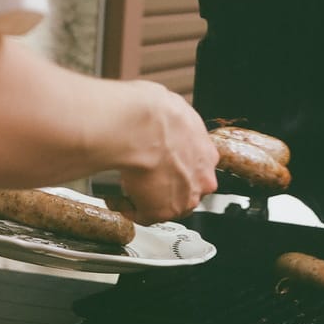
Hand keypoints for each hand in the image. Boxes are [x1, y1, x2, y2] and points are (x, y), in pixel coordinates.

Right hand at [115, 82, 219, 224]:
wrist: (142, 126)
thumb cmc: (155, 113)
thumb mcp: (172, 108)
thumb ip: (173, 124)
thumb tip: (160, 116)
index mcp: (206, 154)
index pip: (195, 167)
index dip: (174, 165)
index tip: (160, 163)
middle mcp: (201, 179)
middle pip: (184, 190)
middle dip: (164, 186)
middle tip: (143, 176)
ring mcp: (183, 199)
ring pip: (165, 205)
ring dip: (146, 198)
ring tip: (125, 185)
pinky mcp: (160, 212)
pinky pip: (142, 215)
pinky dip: (127, 207)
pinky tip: (117, 196)